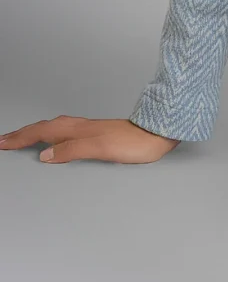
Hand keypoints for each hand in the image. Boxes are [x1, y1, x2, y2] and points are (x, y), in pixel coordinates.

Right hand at [0, 116, 179, 163]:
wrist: (157, 134)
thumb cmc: (134, 143)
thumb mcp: (100, 148)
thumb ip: (71, 150)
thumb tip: (44, 155)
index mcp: (76, 130)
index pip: (40, 133)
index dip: (20, 139)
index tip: (2, 144)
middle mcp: (80, 127)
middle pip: (43, 128)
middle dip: (21, 134)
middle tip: (4, 140)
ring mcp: (88, 129)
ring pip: (52, 128)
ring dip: (34, 132)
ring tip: (21, 138)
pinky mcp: (97, 133)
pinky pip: (64, 131)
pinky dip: (50, 134)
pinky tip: (54, 138)